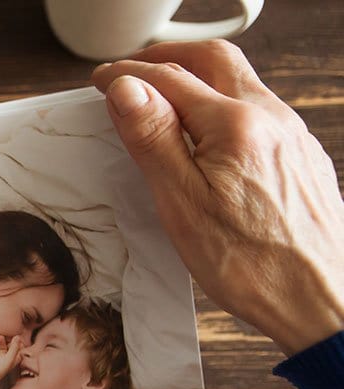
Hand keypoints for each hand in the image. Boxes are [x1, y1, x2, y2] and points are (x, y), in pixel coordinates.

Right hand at [0, 334, 21, 388]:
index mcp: (12, 363)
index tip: (18, 337)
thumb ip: (14, 348)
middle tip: (9, 334)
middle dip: (10, 342)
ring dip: (0, 342)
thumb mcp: (8, 359)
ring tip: (0, 335)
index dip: (20, 345)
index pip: (18, 353)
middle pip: (10, 350)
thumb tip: (18, 337)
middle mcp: (4, 361)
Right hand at [91, 41, 343, 354]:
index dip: (127, 75)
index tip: (102, 81)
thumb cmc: (252, 262)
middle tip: (133, 72)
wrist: (320, 298)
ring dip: (196, 77)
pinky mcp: (299, 156)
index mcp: (236, 124)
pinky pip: (256, 111)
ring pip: (239, 82)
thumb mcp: (182, 202)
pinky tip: (205, 135)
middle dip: (167, 57)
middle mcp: (270, 117)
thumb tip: (127, 89)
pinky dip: (220, 104)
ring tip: (163, 100)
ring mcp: (291, 135)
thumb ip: (153, 138)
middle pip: (213, 60)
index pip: (169, 78)